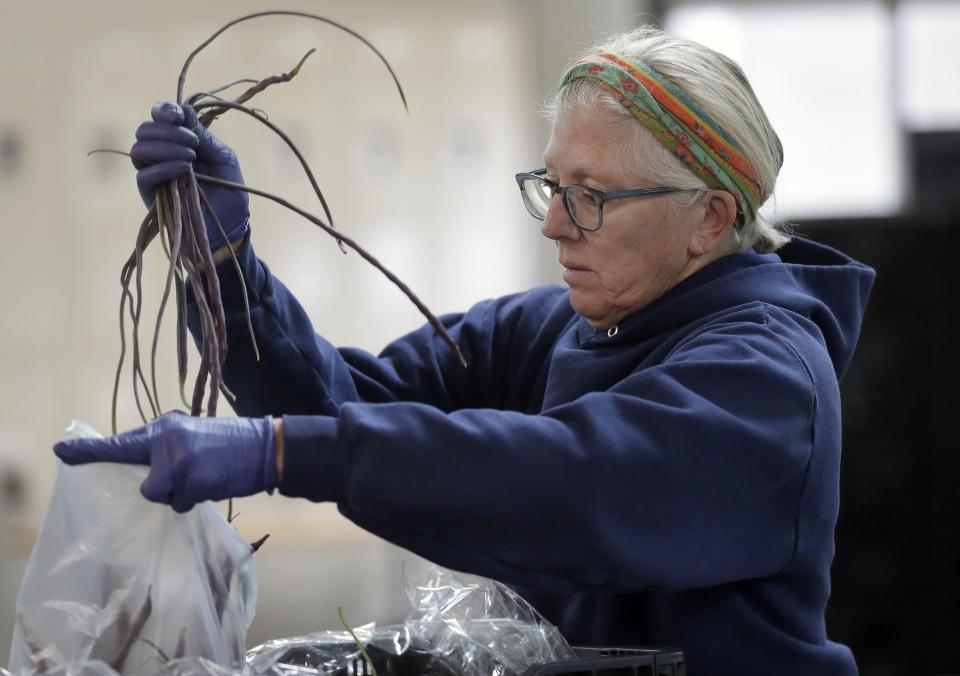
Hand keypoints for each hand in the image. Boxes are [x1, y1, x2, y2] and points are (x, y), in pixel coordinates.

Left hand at [53, 413, 276, 512]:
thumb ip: (164, 449)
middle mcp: (166, 440)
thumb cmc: (230, 445)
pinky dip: (196, 499)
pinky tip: (214, 483)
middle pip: (144, 483)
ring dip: (181, 494)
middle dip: (164, 486)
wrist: (266, 447)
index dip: (88, 450)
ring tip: (206, 476)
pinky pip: (181, 503)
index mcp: (164, 427)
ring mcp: (179, 461)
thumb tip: (144, 474)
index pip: (121, 443)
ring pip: (161, 496)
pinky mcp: (193, 480)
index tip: (59, 451)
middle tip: (192, 471)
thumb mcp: (192, 436)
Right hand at [131, 101, 249, 250]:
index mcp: (180, 142)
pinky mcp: (151, 196)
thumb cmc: (230, 193)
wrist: (230, 228)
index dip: (164, 110)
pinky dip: (163, 167)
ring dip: (165, 147)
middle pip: (145, 130)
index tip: (178, 115)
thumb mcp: (224, 160)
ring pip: (139, 150)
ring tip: (190, 157)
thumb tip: (185, 111)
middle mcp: (163, 156)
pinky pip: (144, 175)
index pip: (160, 117)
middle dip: (167, 130)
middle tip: (192, 142)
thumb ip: (206, 138)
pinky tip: (183, 169)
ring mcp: (155, 175)